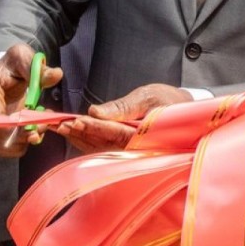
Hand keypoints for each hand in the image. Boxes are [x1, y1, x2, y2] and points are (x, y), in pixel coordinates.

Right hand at [0, 45, 63, 158]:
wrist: (2, 75)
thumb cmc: (12, 67)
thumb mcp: (24, 60)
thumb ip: (38, 69)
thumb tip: (55, 74)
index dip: (18, 124)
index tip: (38, 119)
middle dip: (25, 133)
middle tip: (44, 123)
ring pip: (4, 146)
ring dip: (25, 140)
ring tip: (39, 125)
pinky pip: (6, 150)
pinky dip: (22, 144)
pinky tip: (30, 131)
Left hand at [61, 83, 190, 152]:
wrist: (186, 111)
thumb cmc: (170, 101)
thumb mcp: (149, 96)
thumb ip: (123, 106)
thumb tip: (95, 111)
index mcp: (143, 135)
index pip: (115, 132)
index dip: (95, 127)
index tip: (75, 121)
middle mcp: (135, 146)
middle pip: (103, 143)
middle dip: (80, 134)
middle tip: (58, 125)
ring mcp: (129, 149)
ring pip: (100, 147)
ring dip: (79, 138)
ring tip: (59, 128)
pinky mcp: (125, 147)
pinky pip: (104, 146)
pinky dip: (87, 140)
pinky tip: (73, 133)